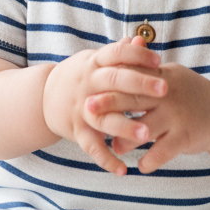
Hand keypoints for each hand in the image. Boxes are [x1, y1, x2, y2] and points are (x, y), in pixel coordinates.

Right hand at [42, 37, 166, 175]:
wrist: (43, 96)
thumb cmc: (81, 75)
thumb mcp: (96, 60)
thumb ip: (120, 52)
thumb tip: (141, 39)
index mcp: (95, 62)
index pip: (117, 53)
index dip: (137, 55)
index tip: (158, 61)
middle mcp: (88, 83)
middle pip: (115, 81)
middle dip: (140, 84)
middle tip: (165, 89)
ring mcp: (81, 107)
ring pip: (104, 117)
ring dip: (125, 126)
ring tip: (148, 135)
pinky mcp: (76, 130)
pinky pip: (91, 146)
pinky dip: (106, 159)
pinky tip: (123, 170)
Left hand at [85, 59, 209, 173]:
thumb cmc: (186, 93)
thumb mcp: (168, 75)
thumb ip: (142, 70)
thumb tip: (114, 62)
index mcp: (161, 76)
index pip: (132, 75)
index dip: (110, 80)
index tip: (88, 84)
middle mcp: (167, 94)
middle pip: (134, 98)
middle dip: (110, 104)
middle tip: (88, 109)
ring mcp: (177, 116)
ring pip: (145, 128)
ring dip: (126, 139)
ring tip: (114, 147)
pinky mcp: (186, 136)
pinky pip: (163, 151)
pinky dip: (150, 160)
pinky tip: (141, 167)